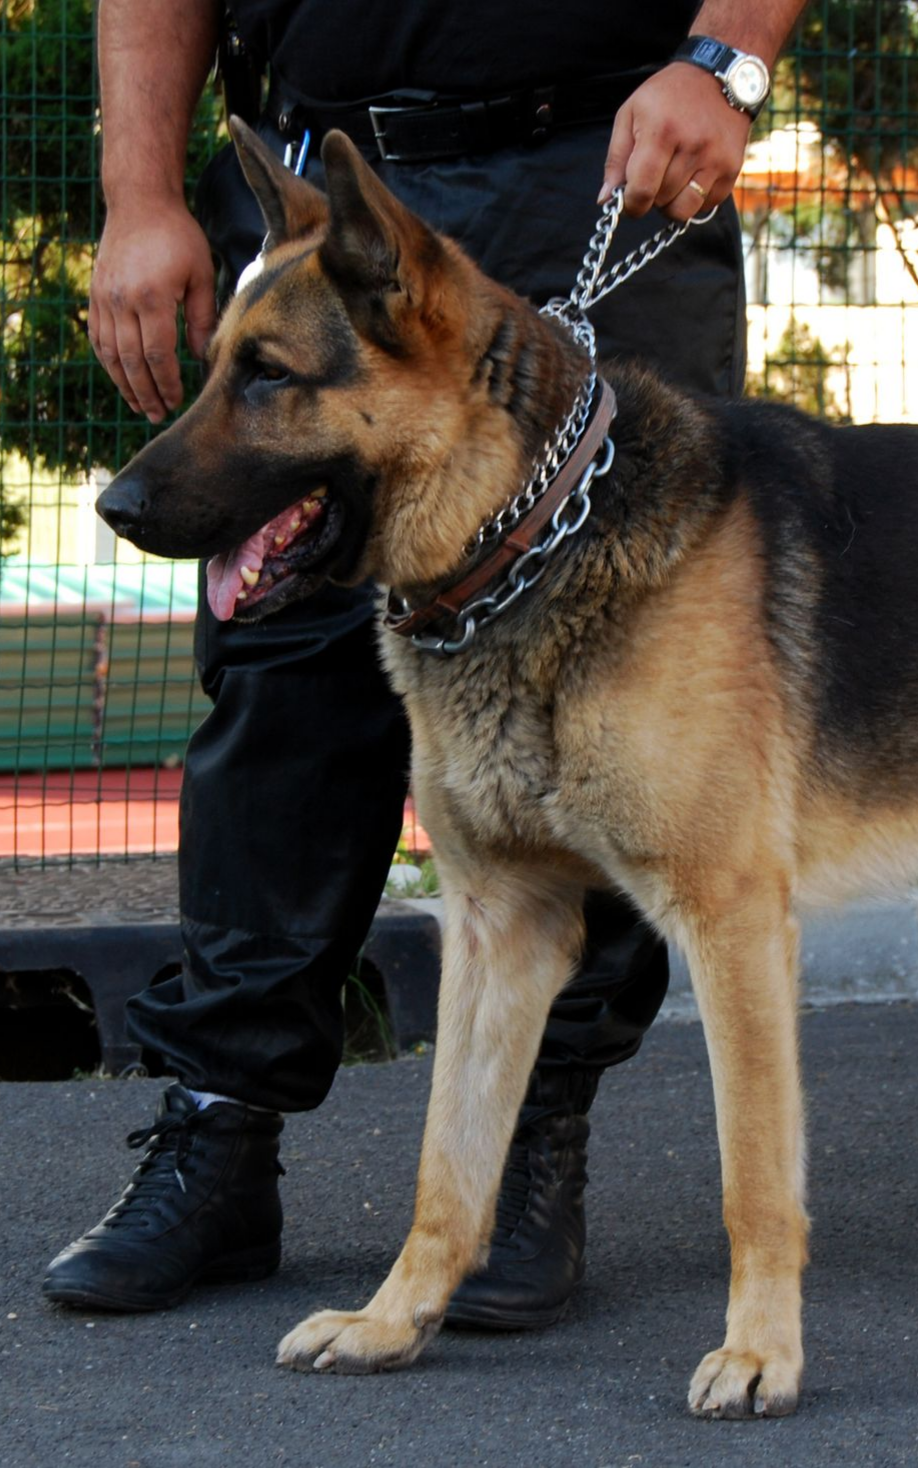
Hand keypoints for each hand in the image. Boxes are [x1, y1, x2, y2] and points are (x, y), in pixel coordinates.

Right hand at [88, 200, 216, 422]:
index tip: (178, 401)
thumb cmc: (177, 236)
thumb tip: (202, 359)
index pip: (158, 355)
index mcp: (152, 297)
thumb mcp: (201, 273)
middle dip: (147, 393)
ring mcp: (104, 299)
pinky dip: (109, 364)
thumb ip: (202, 318)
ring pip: (111, 355)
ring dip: (126, 385)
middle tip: (159, 415)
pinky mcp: (95, 296)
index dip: (167, 383)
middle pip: (132, 362)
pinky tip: (122, 379)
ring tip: (141, 406)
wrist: (138, 202)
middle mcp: (122, 302)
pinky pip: (98, 339)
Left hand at [599, 63, 752, 220]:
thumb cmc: (668, 96)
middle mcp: (692, 147)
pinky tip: (691, 176)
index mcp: (662, 131)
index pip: (642, 190)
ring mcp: (715, 159)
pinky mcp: (732, 169)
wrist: (718, 76)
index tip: (629, 200)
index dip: (631, 204)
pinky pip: (706, 206)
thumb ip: (616, 158)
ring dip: (671, 203)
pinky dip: (694, 199)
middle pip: (661, 201)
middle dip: (650, 196)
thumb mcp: (631, 113)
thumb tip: (606, 199)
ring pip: (683, 210)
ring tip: (670, 180)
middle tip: (653, 176)